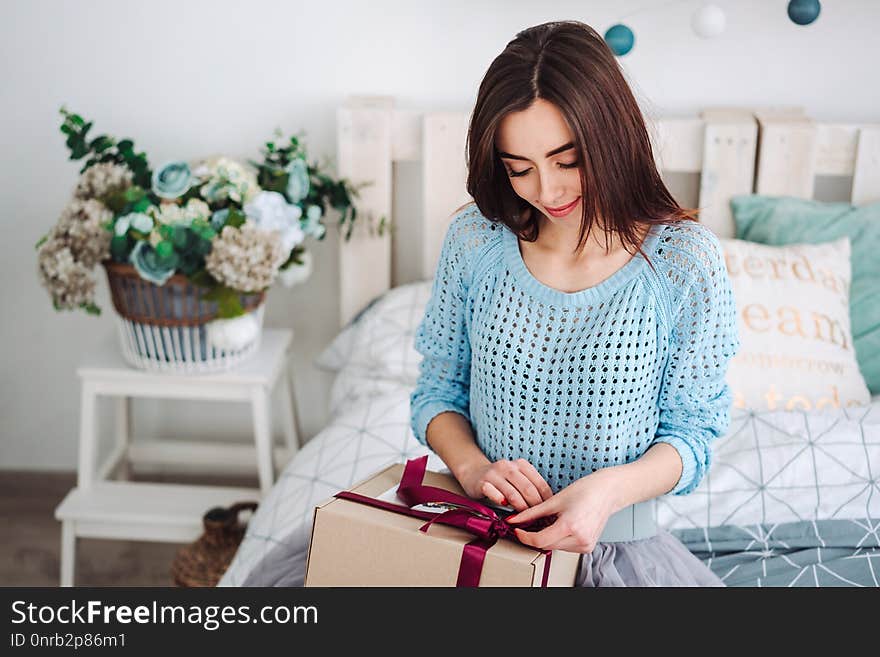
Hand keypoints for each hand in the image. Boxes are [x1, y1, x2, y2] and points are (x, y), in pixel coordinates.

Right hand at [456, 458, 552, 511]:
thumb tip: (548, 507)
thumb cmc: (500, 480)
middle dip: (535, 507)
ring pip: (513, 494)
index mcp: (521, 465)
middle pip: (528, 489)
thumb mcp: (517, 479)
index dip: (546, 500)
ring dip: (520, 509)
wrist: (473, 473)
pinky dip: (503, 505)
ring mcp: (494, 474)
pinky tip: (506, 513)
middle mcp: (508, 466)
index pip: (540, 483)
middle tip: (538, 519)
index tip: (549, 512)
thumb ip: (529, 487)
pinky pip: (495, 495)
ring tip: (525, 519)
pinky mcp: (482, 483)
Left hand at [505, 469, 621, 552]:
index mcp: (570, 526)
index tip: (517, 529)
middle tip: (528, 524)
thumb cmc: (585, 491)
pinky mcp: (587, 547)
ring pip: (555, 547)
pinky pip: (565, 547)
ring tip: (549, 521)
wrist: (607, 492)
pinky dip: (558, 539)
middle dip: (534, 536)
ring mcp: (585, 545)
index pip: (540, 541)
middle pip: (546, 545)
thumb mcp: (555, 500)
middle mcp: (579, 539)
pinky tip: (560, 526)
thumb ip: (532, 512)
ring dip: (547, 538)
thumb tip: (515, 519)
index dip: (524, 536)